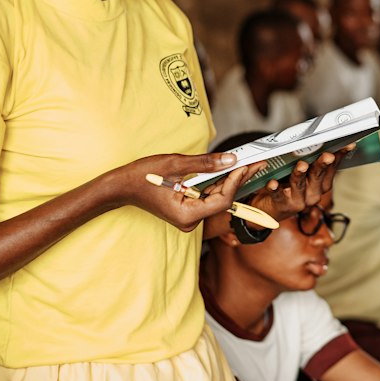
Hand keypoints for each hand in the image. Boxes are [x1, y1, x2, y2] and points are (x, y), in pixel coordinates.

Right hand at [115, 152, 266, 231]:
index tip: (246, 164)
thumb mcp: (175, 164)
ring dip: (231, 180)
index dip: (236, 182)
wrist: (120, 187)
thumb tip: (231, 159)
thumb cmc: (142, 176)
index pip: (222, 201)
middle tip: (258, 162)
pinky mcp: (188, 210)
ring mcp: (189, 217)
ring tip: (250, 163)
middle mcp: (190, 221)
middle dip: (239, 179)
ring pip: (217, 198)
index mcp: (187, 215)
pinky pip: (208, 197)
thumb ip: (205, 164)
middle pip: (223, 200)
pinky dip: (218, 183)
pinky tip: (231, 170)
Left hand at [242, 146, 349, 222]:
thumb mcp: (302, 173)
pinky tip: (272, 182)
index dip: (339, 157)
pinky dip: (275, 189)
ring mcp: (298, 201)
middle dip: (322, 164)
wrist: (270, 209)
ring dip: (300, 174)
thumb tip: (318, 138)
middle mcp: (313, 194)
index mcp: (320, 185)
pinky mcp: (281, 205)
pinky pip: (278, 196)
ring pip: (299, 185)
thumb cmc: (287, 185)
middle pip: (317, 176)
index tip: (348, 145)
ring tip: (301, 165)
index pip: (331, 168)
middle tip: (327, 155)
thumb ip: (310, 159)